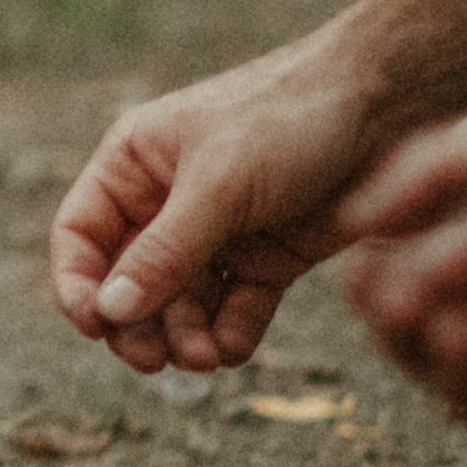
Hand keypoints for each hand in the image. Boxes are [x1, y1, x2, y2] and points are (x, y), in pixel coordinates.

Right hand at [53, 42, 370, 374]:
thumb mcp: (219, 183)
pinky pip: (233, 310)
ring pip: (179, 306)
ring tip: (206, 357)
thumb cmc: (288, 118)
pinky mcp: (265, 258)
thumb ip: (164, 252)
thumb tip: (110, 312)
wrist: (388, 106)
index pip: (81, 235)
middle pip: (127, 284)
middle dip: (137, 325)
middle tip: (155, 360)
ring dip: (185, 338)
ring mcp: (217, 234)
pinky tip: (233, 347)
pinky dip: (230, 335)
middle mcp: (167, 201)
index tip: (94, 326)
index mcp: (135, 164)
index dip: (78, 284)